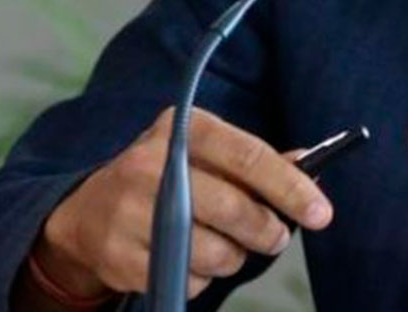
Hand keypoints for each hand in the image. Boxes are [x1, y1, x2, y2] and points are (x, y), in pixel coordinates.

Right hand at [26, 107, 333, 302]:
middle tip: (275, 236)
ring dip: (233, 256)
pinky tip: (186, 257)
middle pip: (234, 209)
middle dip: (268, 230)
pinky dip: (201, 277)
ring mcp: (130, 212)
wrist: (87, 212)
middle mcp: (151, 164)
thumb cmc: (164, 177)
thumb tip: (311, 165)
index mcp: (181, 128)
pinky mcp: (120, 255)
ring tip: (223, 244)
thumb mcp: (202, 154)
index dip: (289, 186)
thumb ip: (255, 160)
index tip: (321, 212)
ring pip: (216, 252)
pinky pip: (189, 279)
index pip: (247, 155)